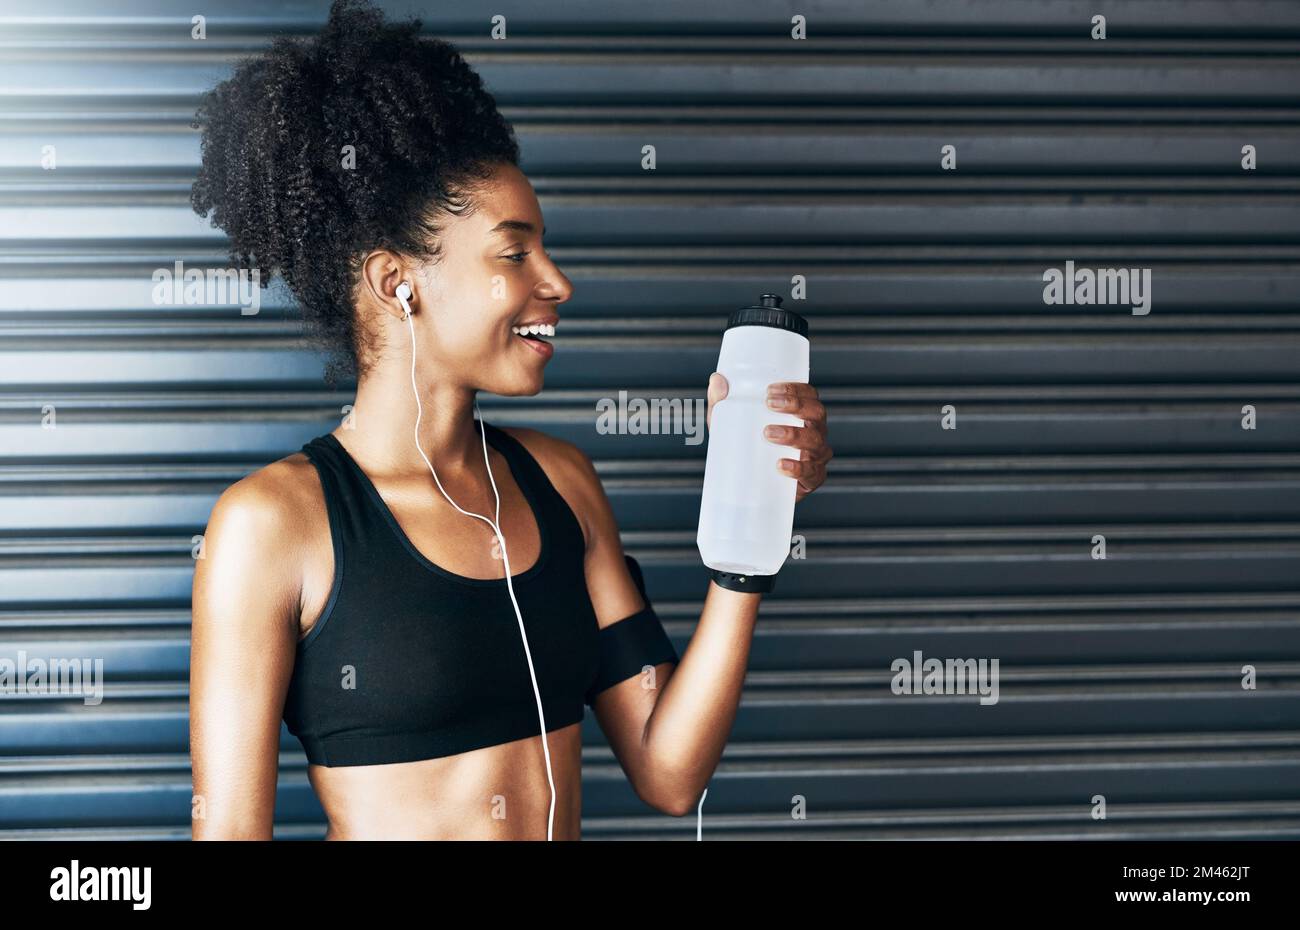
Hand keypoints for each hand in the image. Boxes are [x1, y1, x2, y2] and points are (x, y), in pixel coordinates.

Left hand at [706, 372, 831, 503]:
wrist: (752, 487)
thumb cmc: (748, 448)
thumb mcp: (732, 425)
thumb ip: (723, 403)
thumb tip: (717, 380)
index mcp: (802, 415)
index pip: (809, 395)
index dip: (795, 389)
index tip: (770, 390)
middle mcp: (814, 431)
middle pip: (816, 413)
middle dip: (796, 405)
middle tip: (769, 405)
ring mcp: (816, 456)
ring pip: (815, 441)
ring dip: (794, 434)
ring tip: (768, 433)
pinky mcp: (812, 478)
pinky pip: (812, 472)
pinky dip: (798, 468)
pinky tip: (781, 464)